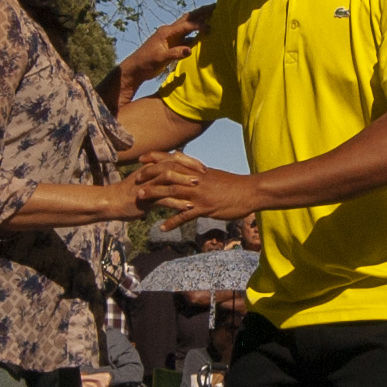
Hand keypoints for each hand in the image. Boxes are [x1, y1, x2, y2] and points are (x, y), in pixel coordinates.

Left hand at [118, 10, 210, 90]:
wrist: (135, 69)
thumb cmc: (145, 63)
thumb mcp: (160, 59)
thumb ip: (174, 54)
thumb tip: (189, 50)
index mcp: (166, 32)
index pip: (186, 26)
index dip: (198, 26)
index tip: (210, 27)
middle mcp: (169, 32)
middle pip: (188, 18)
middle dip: (201, 12)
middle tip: (215, 6)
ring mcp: (171, 38)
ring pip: (188, 26)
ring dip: (200, 20)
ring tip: (213, 15)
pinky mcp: (172, 45)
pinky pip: (186, 37)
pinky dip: (196, 34)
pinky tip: (204, 35)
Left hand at [134, 152, 263, 223]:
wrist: (250, 192)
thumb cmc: (233, 185)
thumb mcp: (214, 176)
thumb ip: (199, 174)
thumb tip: (189, 173)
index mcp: (197, 171)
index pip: (172, 160)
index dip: (156, 158)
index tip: (142, 158)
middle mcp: (195, 180)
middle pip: (167, 174)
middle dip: (149, 176)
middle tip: (135, 179)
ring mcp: (199, 194)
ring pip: (172, 192)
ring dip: (154, 195)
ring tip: (140, 199)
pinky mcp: (205, 208)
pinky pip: (185, 216)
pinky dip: (172, 221)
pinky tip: (162, 227)